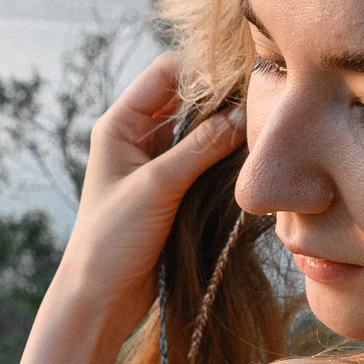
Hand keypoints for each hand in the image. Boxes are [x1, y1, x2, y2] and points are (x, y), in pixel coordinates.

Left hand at [50, 52, 246, 332]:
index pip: (166, 72)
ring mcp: (156, 162)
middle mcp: (137, 136)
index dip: (202, 67)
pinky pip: (205, 158)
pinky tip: (250, 156)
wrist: (100, 296)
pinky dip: (225, 154)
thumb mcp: (157, 187)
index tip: (243, 74)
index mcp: (119, 125)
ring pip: (200, 128)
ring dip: (227, 127)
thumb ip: (200, 148)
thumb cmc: (112, 239)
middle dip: (221, 97)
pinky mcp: (172, 188)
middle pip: (187, 97)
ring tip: (262, 128)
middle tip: (262, 101)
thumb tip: (245, 115)